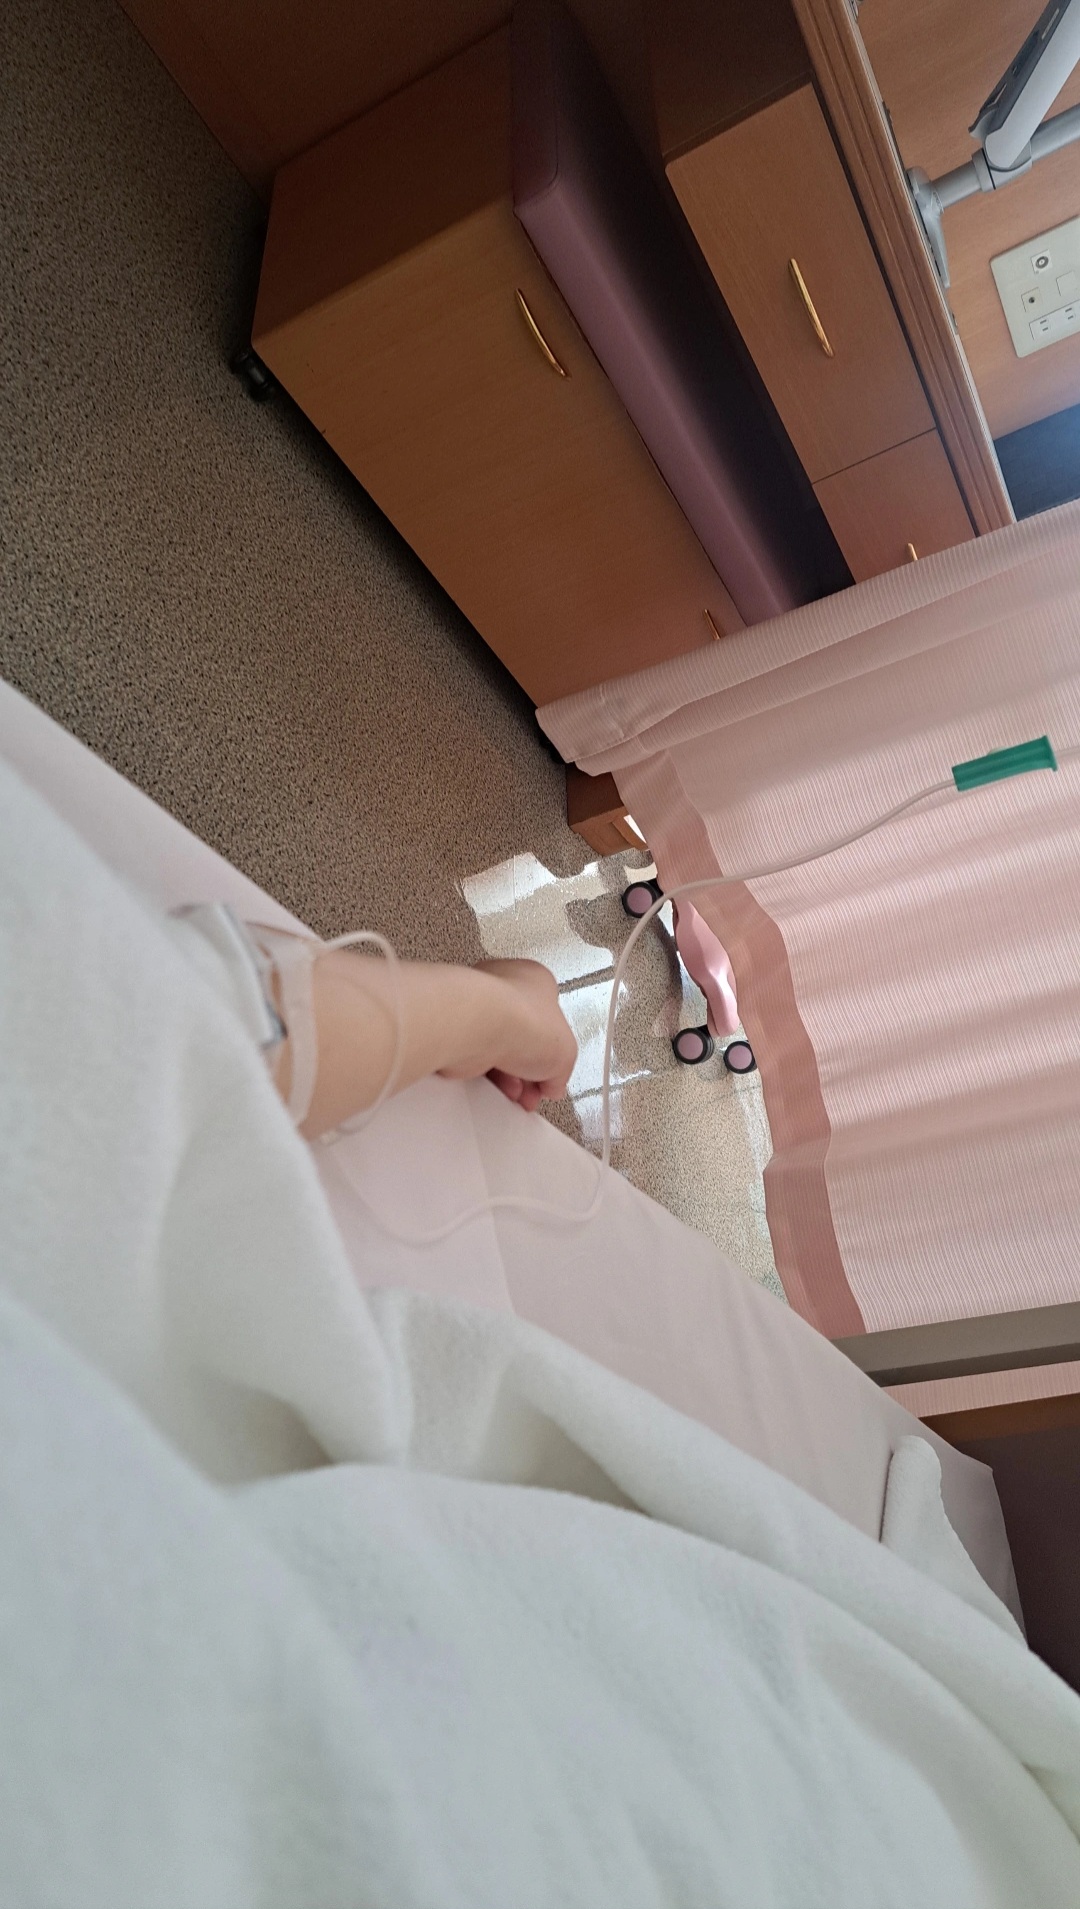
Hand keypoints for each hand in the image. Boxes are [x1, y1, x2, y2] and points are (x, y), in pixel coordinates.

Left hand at [443, 959, 576, 1111]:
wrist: (476, 1027)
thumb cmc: (521, 1020)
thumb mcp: (565, 1054)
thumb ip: (560, 1071)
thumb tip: (552, 1084)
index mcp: (535, 980)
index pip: (549, 1020)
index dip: (553, 1052)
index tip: (553, 1075)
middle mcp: (502, 987)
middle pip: (521, 1037)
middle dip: (528, 1070)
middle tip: (533, 1090)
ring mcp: (475, 1007)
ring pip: (494, 1049)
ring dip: (506, 1077)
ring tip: (513, 1093)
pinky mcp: (453, 1028)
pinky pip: (472, 1058)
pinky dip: (481, 1075)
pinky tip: (492, 1086)